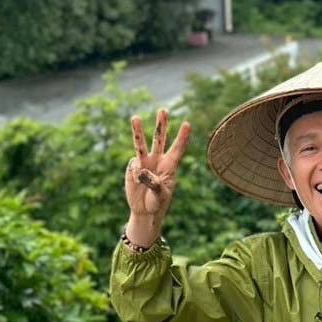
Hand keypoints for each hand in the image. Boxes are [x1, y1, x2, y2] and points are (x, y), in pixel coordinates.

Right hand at [124, 108, 190, 240]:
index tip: (187, 124)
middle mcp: (157, 160)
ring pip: (142, 144)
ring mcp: (144, 163)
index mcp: (170, 166)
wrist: (144, 211)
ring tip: (135, 117)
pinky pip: (134, 165)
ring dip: (138, 131)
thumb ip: (153, 182)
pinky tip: (138, 182)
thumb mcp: (160, 195)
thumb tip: (141, 169)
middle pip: (160, 139)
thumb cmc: (157, 204)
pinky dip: (136, 173)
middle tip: (163, 110)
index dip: (182, 137)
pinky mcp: (133, 167)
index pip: (177, 149)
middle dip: (161, 125)